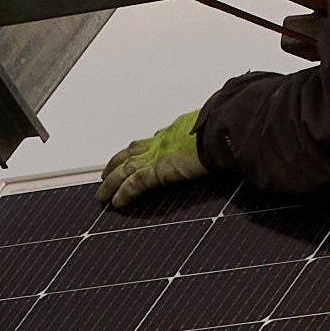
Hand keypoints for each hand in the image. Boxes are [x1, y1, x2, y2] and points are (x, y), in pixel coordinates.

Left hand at [95, 111, 218, 212]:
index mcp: (176, 130)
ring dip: (111, 183)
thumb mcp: (217, 127)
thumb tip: (226, 136)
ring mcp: (158, 156)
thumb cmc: (226, 128)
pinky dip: (123, 193)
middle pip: (131, 153)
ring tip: (102, 195)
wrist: (224, 131)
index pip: (152, 141)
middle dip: (116, 164)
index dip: (139, 149)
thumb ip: (213, 134)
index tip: (132, 154)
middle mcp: (162, 141)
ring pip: (125, 169)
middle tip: (106, 173)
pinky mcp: (159, 170)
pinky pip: (134, 184)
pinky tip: (116, 203)